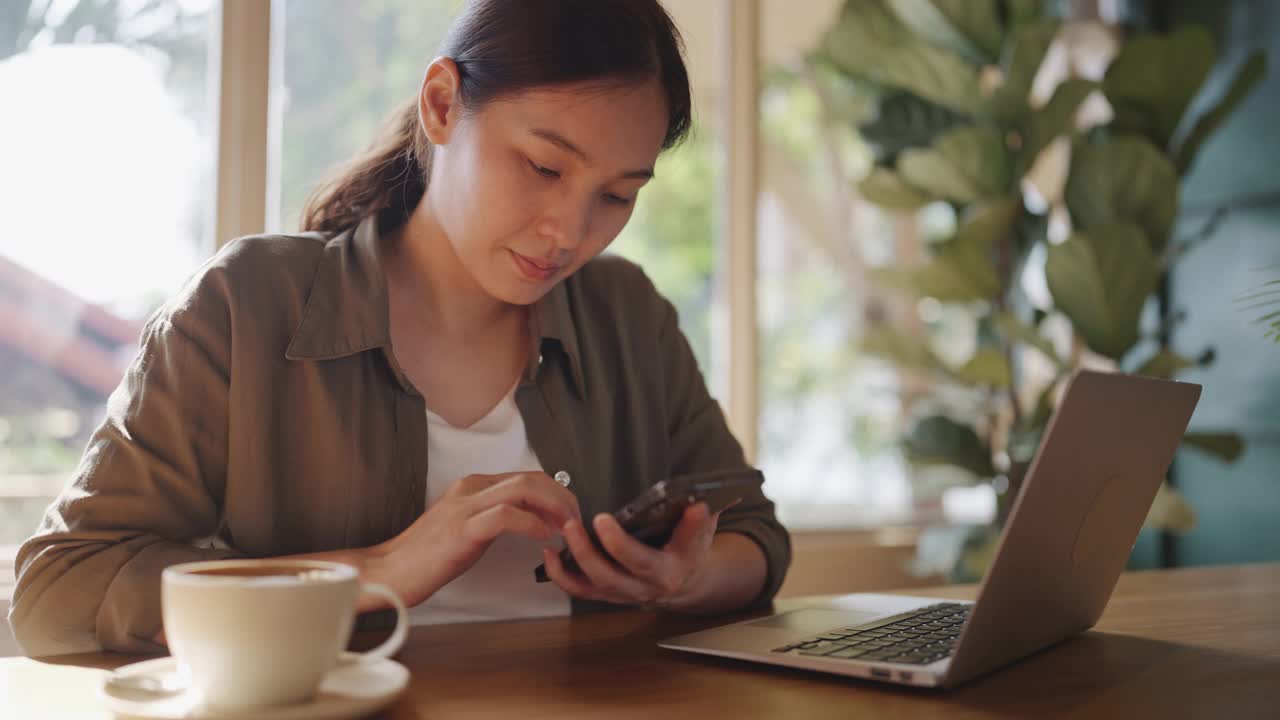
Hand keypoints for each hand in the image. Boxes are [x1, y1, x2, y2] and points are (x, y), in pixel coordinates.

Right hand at [378, 471, 579, 605]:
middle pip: (531, 478)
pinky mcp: (462, 530)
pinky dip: (532, 523)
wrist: (390, 571)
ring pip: (523, 489)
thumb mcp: (468, 528)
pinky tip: (543, 536)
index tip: (569, 515)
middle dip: (562, 497)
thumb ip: (495, 518)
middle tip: (576, 520)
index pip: (527, 477)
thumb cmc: (427, 556)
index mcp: (473, 486)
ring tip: (567, 526)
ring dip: (554, 506)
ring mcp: (465, 506)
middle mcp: (471, 489)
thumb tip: (533, 521)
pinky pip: (506, 516)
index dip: (556, 493)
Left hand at [540, 502, 720, 608]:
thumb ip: (699, 519)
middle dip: (592, 549)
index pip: (643, 560)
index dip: (621, 543)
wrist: (684, 578)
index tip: (605, 520)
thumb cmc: (689, 549)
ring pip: (593, 583)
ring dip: (574, 558)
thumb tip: (698, 502)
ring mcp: (622, 592)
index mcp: (668, 572)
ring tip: (566, 529)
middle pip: (612, 574)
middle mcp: (643, 587)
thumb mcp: (702, 532)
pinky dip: (561, 575)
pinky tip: (549, 553)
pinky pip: (580, 589)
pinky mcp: (606, 592)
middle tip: (581, 522)